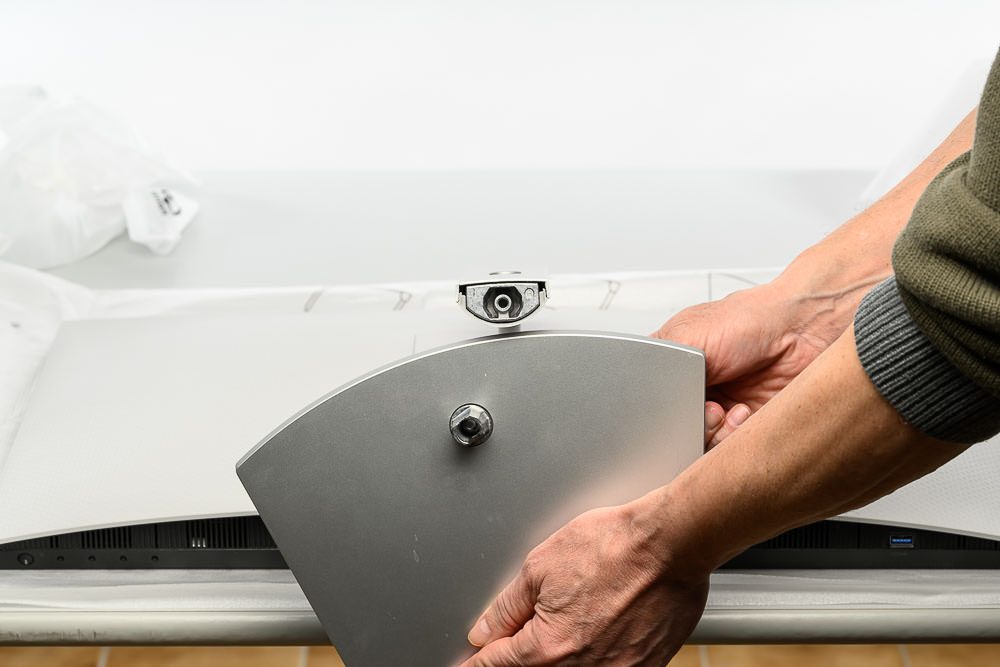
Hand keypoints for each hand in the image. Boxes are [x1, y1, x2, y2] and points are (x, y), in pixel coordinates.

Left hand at [459, 498, 708, 665]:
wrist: (670, 544)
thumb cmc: (614, 546)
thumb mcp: (541, 565)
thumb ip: (508, 606)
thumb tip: (486, 631)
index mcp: (550, 647)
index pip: (499, 664)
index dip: (480, 662)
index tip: (470, 664)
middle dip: (520, 656)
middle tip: (520, 635)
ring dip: (560, 655)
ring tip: (575, 615)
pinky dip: (596, 656)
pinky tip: (600, 628)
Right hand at [654, 282, 844, 446]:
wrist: (801, 330)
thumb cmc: (748, 320)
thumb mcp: (685, 334)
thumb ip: (656, 366)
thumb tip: (644, 401)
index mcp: (671, 371)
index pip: (648, 406)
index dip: (655, 413)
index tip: (668, 408)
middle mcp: (694, 395)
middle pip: (671, 432)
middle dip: (684, 427)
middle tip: (701, 407)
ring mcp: (718, 416)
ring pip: (697, 449)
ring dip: (710, 433)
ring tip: (722, 411)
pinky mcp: (745, 432)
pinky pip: (727, 455)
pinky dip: (732, 440)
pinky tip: (741, 415)